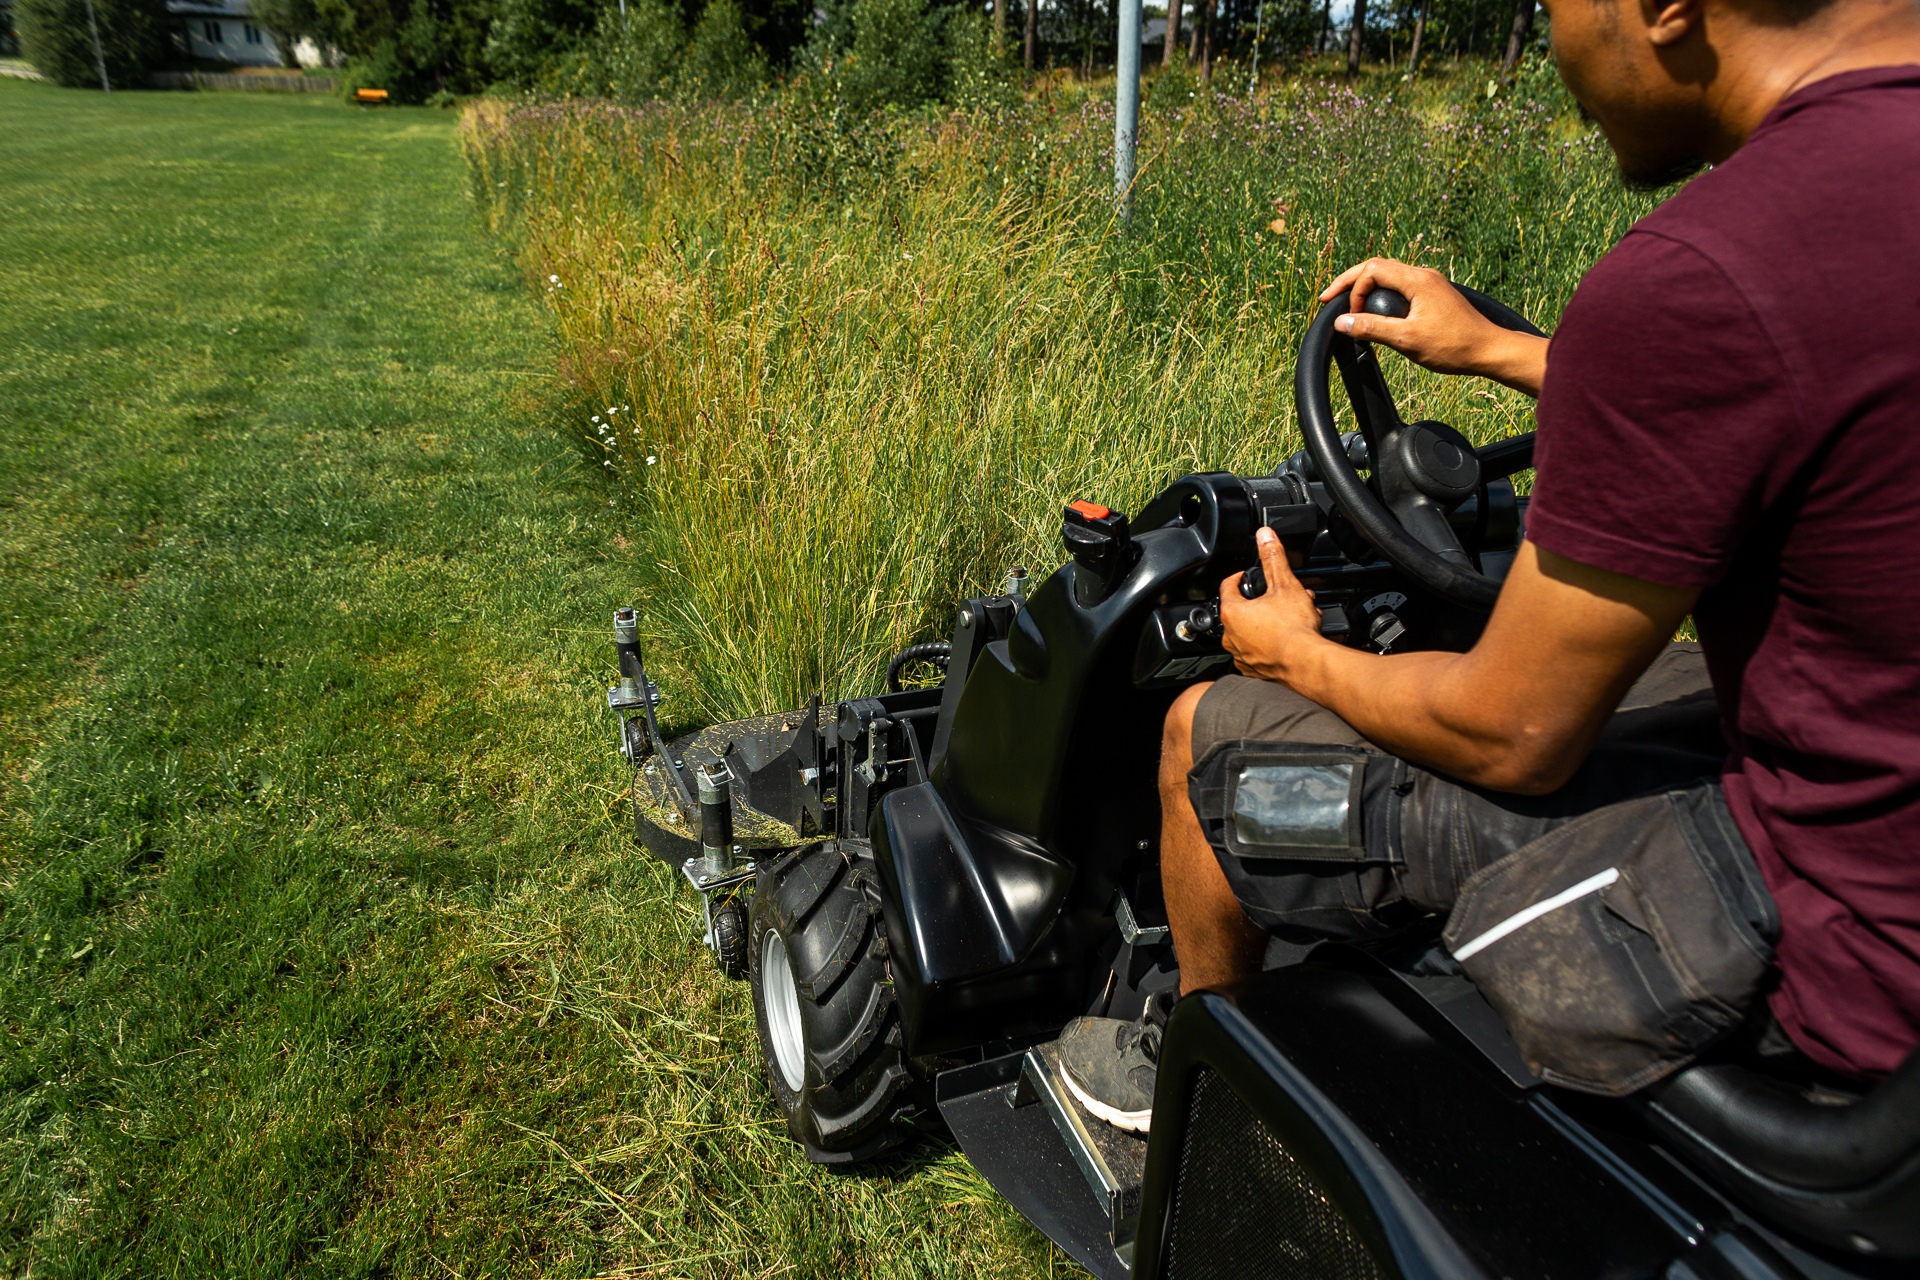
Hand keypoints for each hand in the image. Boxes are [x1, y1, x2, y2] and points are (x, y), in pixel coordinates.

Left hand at [1219, 528, 1327, 683]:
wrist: (1306, 664)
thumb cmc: (1293, 630)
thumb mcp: (1285, 584)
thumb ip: (1273, 558)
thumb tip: (1264, 536)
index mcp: (1233, 613)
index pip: (1227, 587)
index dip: (1239, 577)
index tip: (1246, 575)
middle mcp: (1231, 637)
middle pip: (1241, 610)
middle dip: (1261, 601)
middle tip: (1278, 598)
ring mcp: (1242, 656)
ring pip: (1251, 632)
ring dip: (1268, 623)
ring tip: (1290, 617)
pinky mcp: (1255, 671)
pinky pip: (1259, 652)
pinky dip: (1271, 644)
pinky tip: (1289, 639)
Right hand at [1318, 258, 1547, 396]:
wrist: (1489, 350)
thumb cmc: (1453, 346)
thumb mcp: (1406, 339)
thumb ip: (1372, 328)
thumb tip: (1342, 322)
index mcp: (1417, 280)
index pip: (1371, 270)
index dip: (1353, 290)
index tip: (1350, 316)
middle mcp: (1423, 275)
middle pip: (1377, 266)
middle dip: (1350, 281)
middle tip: (1327, 297)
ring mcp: (1430, 283)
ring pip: (1389, 274)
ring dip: (1365, 286)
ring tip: (1348, 302)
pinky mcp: (1434, 294)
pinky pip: (1401, 285)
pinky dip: (1381, 293)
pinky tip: (1376, 309)